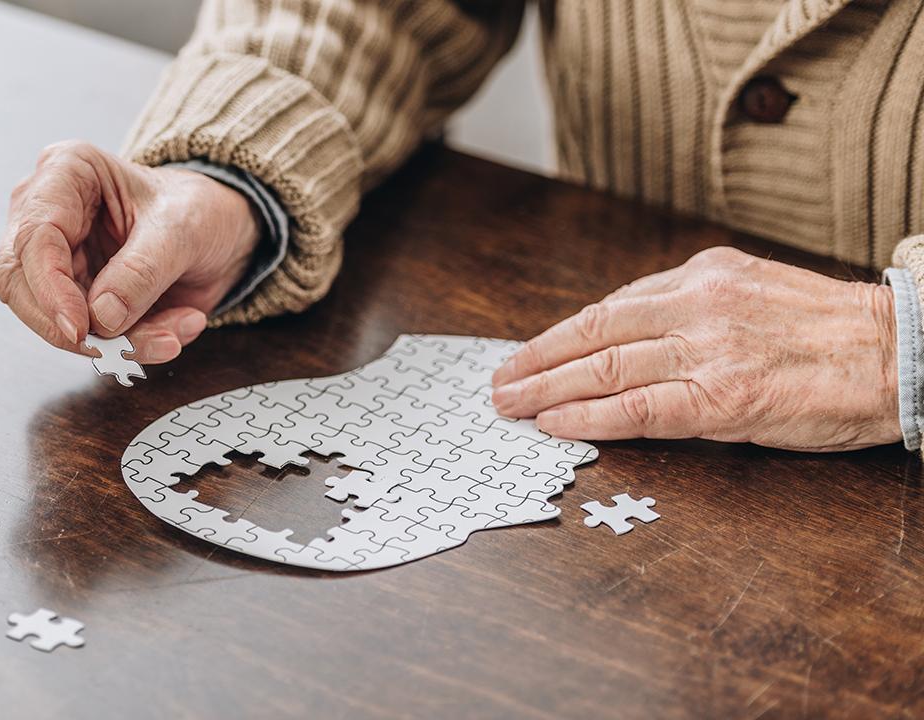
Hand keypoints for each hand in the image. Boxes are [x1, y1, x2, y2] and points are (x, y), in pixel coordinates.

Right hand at [0, 141, 261, 363]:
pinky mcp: (74, 296)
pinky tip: (173, 331)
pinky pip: (87, 336)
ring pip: (51, 319)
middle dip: (67, 326)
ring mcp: (57, 258)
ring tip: (171, 336)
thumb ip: (142, 270)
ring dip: (113, 342)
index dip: (49, 290)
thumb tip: (101, 316)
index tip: (80, 328)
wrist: (220, 231)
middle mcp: (48, 213)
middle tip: (115, 349)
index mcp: (67, 172)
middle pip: (19, 283)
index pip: (33, 237)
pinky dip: (130, 345)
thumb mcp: (183, 229)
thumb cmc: (198, 209)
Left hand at [490, 247, 901, 451]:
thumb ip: (691, 305)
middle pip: (593, 334)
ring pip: (604, 369)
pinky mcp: (722, 398)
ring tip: (511, 405)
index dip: (559, 335)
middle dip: (536, 360)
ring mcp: (706, 351)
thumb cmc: (828, 330)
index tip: (526, 352)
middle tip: (499, 382)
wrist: (900, 352)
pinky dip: (588, 417)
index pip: (609, 306)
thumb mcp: (752, 290)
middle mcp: (696, 305)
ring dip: (546, 389)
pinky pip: (638, 409)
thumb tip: (628, 331)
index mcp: (702, 275)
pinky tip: (555, 425)